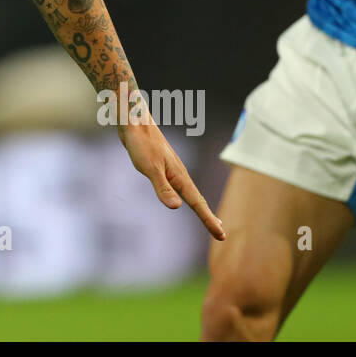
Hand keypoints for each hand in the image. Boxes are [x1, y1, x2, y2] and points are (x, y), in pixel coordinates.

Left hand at [119, 117, 225, 240]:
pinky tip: (183, 197)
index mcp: (179, 176)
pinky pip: (179, 187)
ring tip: (210, 219)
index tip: (221, 235)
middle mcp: (179, 174)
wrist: (134, 122)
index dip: (208, 220)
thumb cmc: (141, 144)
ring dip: (200, 207)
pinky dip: (188, 197)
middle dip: (209, 217)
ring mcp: (172, 170)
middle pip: (197, 200)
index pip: (197, 203)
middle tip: (220, 233)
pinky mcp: (163, 167)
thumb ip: (162, 188)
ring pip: (190, 193)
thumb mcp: (150, 168)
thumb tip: (177, 207)